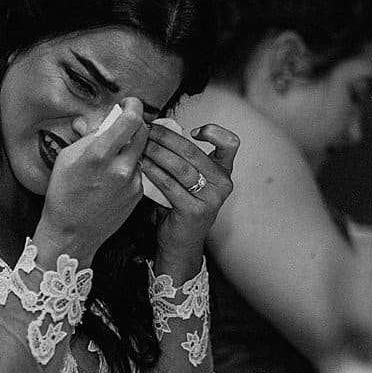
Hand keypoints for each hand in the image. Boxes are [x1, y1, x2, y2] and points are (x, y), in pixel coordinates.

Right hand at [37, 97, 149, 266]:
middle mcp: (120, 167)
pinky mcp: (138, 194)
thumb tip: (102, 121)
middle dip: (136, 123)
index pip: (131, 119)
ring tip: (114, 154)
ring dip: (132, 146)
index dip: (133, 106)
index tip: (129, 104)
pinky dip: (130, 166)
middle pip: (143, 132)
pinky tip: (114, 175)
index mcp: (99, 155)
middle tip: (125, 123)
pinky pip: (139, 169)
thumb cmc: (63, 196)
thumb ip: (88, 136)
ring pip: (142, 151)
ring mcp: (132, 182)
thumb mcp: (66, 159)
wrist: (72, 233)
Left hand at [141, 122, 239, 268]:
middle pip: (193, 152)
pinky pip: (170, 185)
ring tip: (141, 145)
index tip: (193, 130)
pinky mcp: (194, 210)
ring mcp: (211, 198)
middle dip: (166, 138)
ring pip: (181, 167)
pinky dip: (153, 172)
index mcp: (223, 172)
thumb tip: (159, 129)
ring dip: (157, 153)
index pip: (230, 144)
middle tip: (147, 130)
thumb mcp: (187, 179)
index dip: (214, 132)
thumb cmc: (180, 206)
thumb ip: (182, 158)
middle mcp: (222, 184)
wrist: (180, 242)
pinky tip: (142, 164)